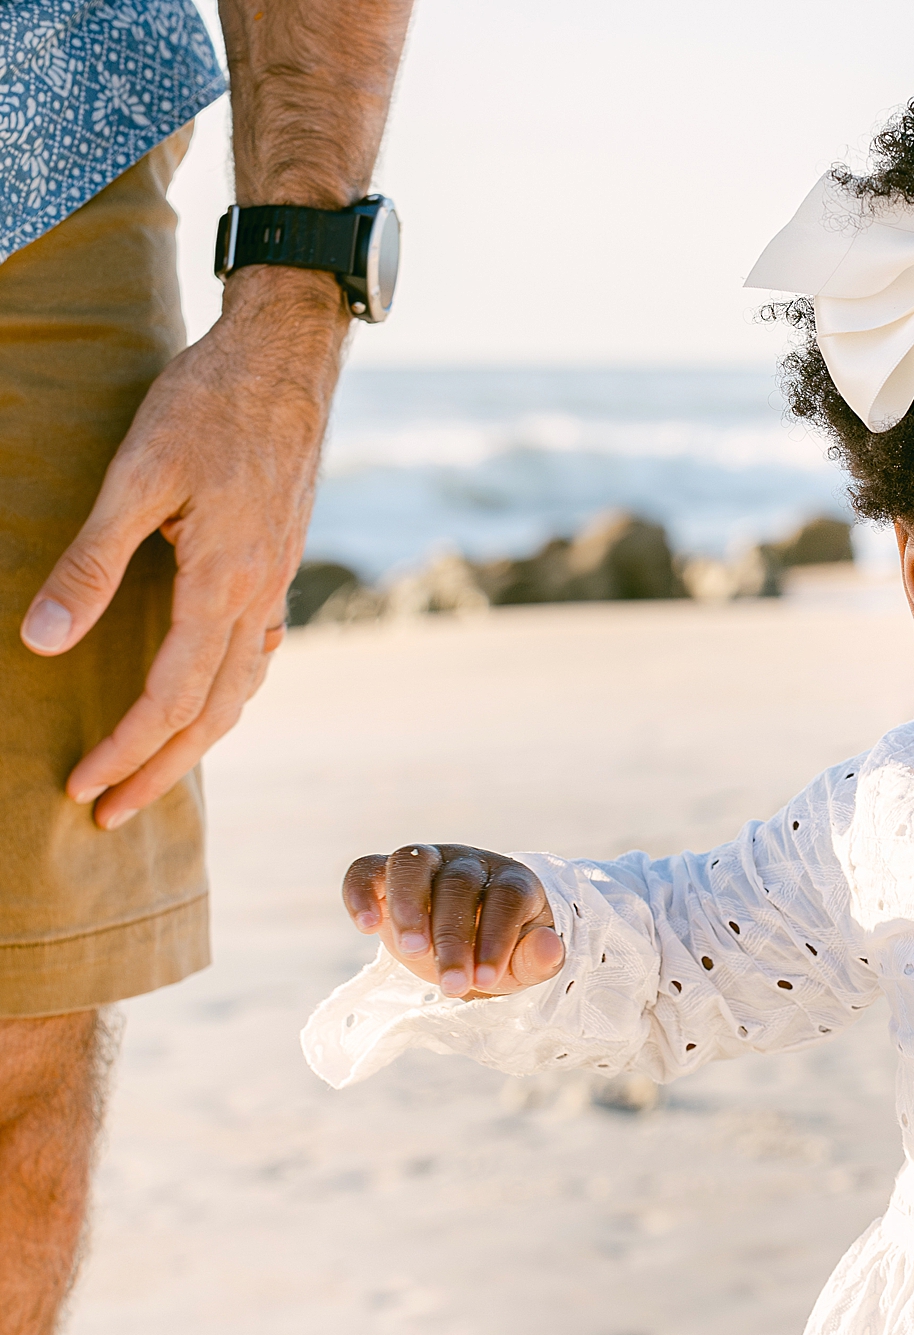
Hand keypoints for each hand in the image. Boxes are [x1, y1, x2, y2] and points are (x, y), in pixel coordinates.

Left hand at [17, 267, 348, 828]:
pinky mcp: (279, 562)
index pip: (171, 697)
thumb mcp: (135, 478)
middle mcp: (260, 598)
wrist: (286, 359)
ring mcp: (277, 583)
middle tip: (109, 814)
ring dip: (196, 741)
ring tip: (156, 772)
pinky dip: (230, 693)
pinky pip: (257, 654)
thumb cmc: (206, 406)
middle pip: (213, 714)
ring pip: (242, 690)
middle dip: (158, 770)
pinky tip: (215, 696)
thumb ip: (91, 563)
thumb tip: (43, 641)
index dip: (124, 749)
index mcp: (226, 585)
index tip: (80, 787)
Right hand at [342, 843, 566, 999]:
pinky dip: (360, 891)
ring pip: (412, 864)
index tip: (486, 980)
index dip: (496, 938)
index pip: (506, 898)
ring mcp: (428, 861)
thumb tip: (551, 947)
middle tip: (451, 986)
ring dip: (408, 907)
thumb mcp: (525, 963)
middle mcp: (469, 863)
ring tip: (412, 952)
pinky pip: (367, 869)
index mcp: (512, 880)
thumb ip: (539, 958)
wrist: (469, 942)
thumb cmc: (503, 952)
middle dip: (452, 939)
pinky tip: (366, 926)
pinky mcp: (387, 872)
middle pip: (458, 886)